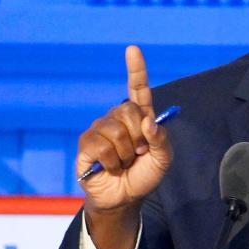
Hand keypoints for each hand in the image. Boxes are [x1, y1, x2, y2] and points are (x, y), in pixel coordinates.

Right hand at [76, 46, 172, 248]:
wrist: (125, 198)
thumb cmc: (144, 175)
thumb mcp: (163, 160)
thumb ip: (161, 140)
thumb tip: (149, 123)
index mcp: (138, 117)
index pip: (138, 89)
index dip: (136, 69)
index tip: (132, 50)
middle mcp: (117, 118)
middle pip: (128, 111)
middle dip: (139, 137)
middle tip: (139, 153)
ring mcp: (100, 129)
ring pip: (116, 132)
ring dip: (126, 154)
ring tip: (123, 162)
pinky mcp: (86, 144)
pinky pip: (101, 146)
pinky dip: (111, 162)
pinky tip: (110, 167)